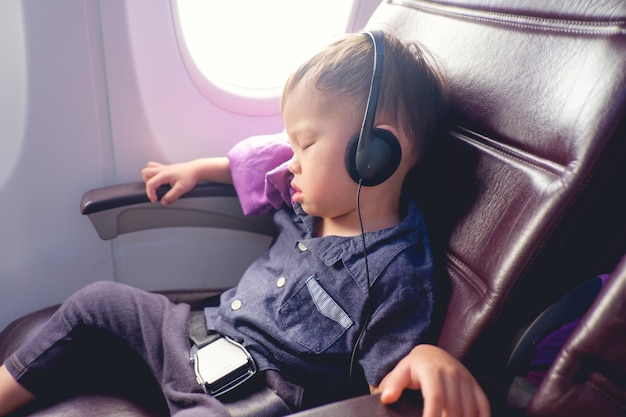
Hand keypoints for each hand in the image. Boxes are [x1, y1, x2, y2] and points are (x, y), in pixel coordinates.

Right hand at [141, 161, 200, 204]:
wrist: (197, 169)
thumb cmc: (190, 177)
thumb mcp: (181, 189)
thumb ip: (171, 196)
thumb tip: (163, 202)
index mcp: (164, 174)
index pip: (150, 183)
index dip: (150, 194)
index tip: (155, 200)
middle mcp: (162, 169)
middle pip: (145, 172)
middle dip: (147, 183)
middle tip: (155, 190)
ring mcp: (164, 167)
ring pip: (149, 168)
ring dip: (149, 177)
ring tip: (156, 184)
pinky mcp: (167, 167)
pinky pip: (155, 167)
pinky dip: (154, 173)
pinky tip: (161, 180)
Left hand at [374, 344, 489, 416]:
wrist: (432, 353)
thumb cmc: (413, 368)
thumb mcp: (400, 372)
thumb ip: (393, 384)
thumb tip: (386, 398)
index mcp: (431, 370)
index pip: (435, 397)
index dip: (432, 415)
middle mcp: (452, 373)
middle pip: (453, 408)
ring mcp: (466, 379)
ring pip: (469, 409)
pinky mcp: (475, 385)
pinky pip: (483, 405)